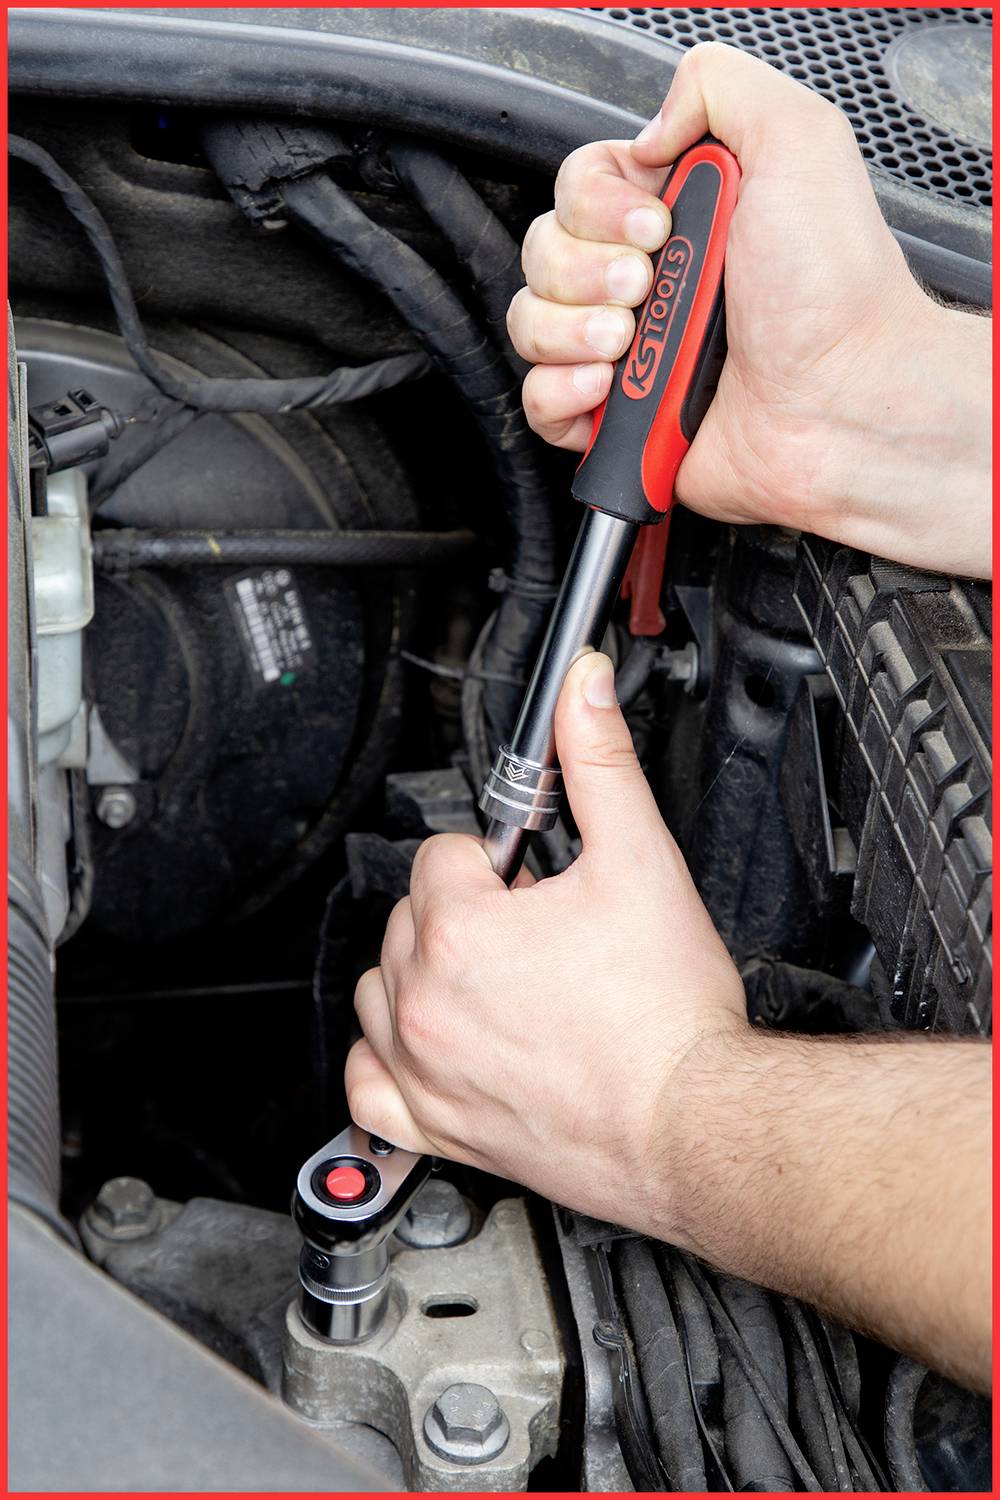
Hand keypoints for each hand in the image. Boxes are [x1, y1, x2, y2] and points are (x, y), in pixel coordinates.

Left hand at [346, 651, 746, 1228]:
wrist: (694, 1123)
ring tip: (498, 984)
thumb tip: (580, 686)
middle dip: (468, 916)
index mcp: (460, 929)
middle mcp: (425, 1001)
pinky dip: (389, 1061)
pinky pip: (367, 1085)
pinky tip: (438, 1045)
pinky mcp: (436, 1127)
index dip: (499, 865)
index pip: (443, 856)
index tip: (537, 887)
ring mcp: (424, 1069)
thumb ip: (599, 762)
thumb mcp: (642, 859)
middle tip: (538, 937)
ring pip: (381, 990)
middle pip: (410, 918)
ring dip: (425, 977)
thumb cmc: (668, 1015)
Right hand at [511, 43, 990, 577]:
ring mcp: (626, 351)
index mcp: (678, 213)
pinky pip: (537, 399)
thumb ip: (719, 87)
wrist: (840, 401)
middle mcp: (645, 279)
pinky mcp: (615, 419)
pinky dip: (561, 392)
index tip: (655, 225)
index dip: (598, 205)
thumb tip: (648, 131)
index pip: (577, 186)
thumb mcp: (798, 138)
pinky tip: (609, 388)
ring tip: (630, 343)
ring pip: (530, 322)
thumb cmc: (833, 291)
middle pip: (543, 251)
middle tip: (647, 285)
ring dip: (572, 329)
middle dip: (584, 269)